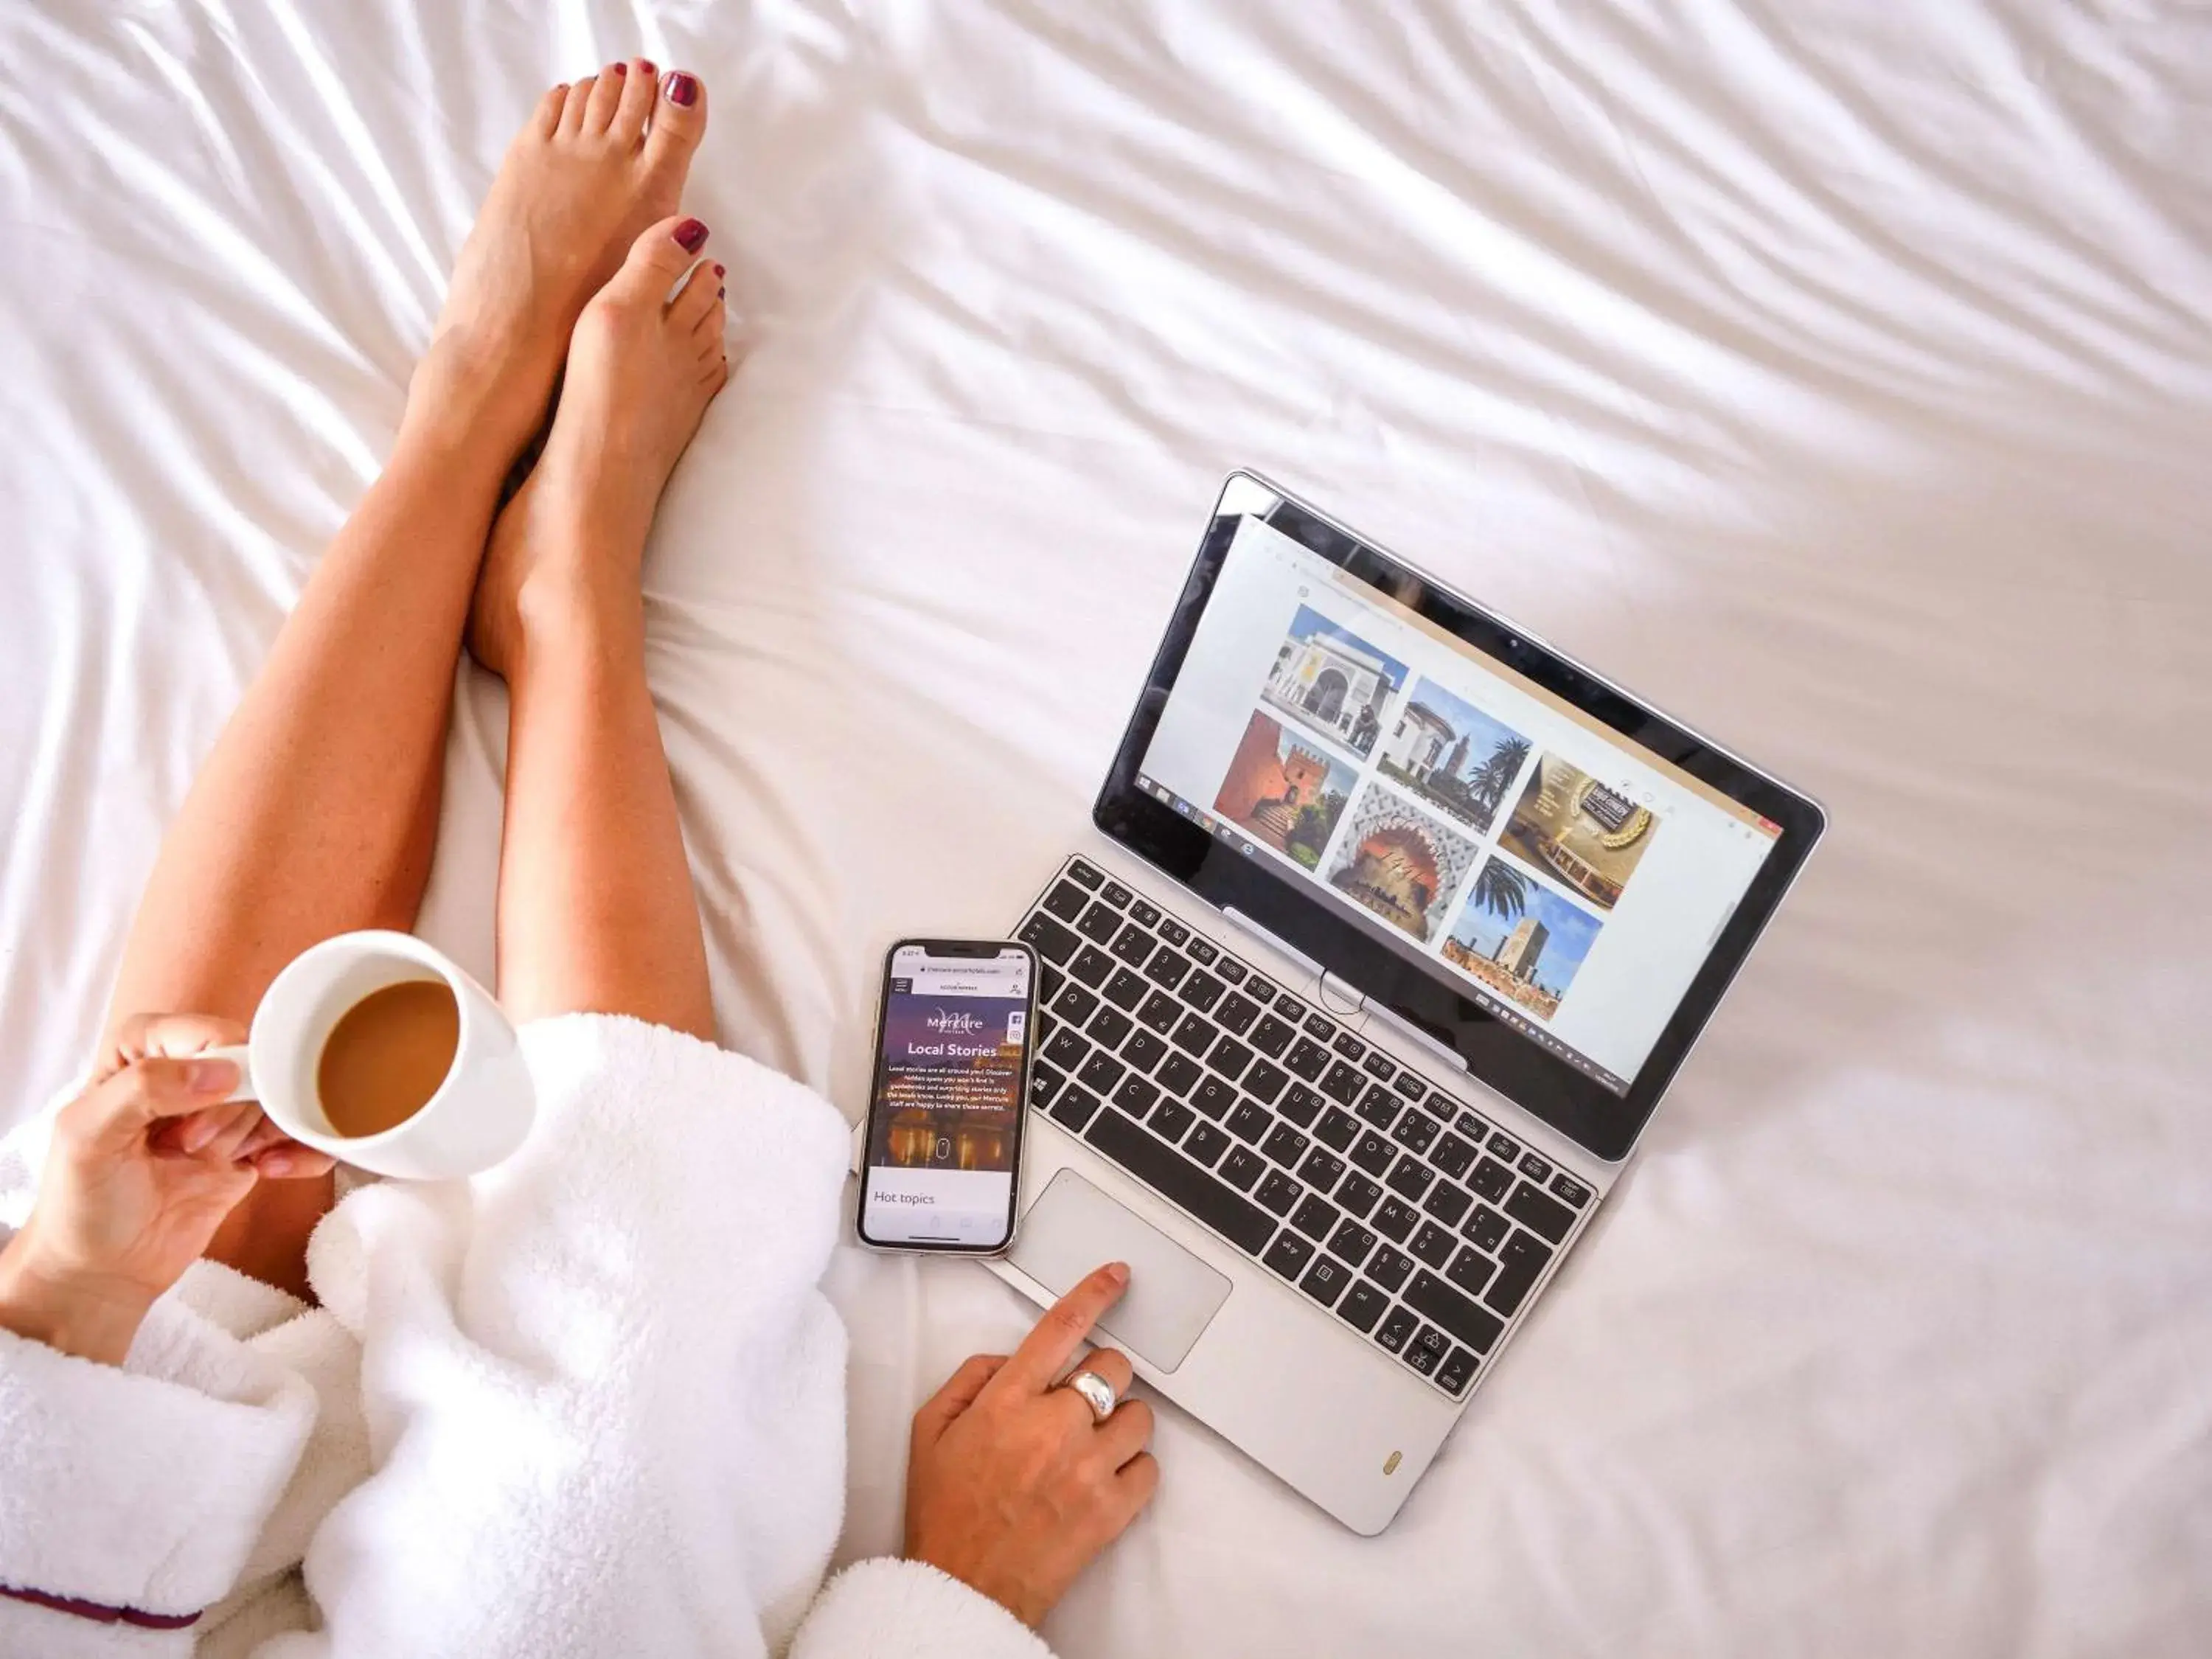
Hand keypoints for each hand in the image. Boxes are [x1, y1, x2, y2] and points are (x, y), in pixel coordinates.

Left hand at [0, 1014, 335, 1363]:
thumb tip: (222, 1070)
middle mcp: (182, 1080)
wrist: (104, 1273)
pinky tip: (274, 1169)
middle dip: (234, 1105)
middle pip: (248, 1064)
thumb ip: (144, 1087)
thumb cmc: (81, 1203)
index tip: (201, 1103)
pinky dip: (301, 1150)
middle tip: (195, 1145)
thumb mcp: (88, 1136)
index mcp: (137, 1058)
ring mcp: (219, 1118)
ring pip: (276, 1098)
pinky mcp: (246, 1154)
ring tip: (227, 1161)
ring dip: (266, 1129)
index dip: (210, 1063)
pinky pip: (296, 1136)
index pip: (200, 1031)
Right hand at [904, 1263, 1158, 1627]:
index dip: (1095, 1293)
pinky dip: (1133, 1468)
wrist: (964, 1588)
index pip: (1061, 1328)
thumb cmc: (946, 1513)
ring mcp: (1087, 1468)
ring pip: (1140, 1416)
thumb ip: (971, 1378)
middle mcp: (1052, 1427)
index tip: (1116, 1277)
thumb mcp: (930, 1430)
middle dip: (1103, 1377)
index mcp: (1006, 1402)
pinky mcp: (1111, 1509)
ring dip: (1120, 1424)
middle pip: (1113, 1368)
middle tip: (1083, 1404)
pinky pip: (1150, 1466)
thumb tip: (1013, 1357)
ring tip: (1089, 1449)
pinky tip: (1102, 1479)